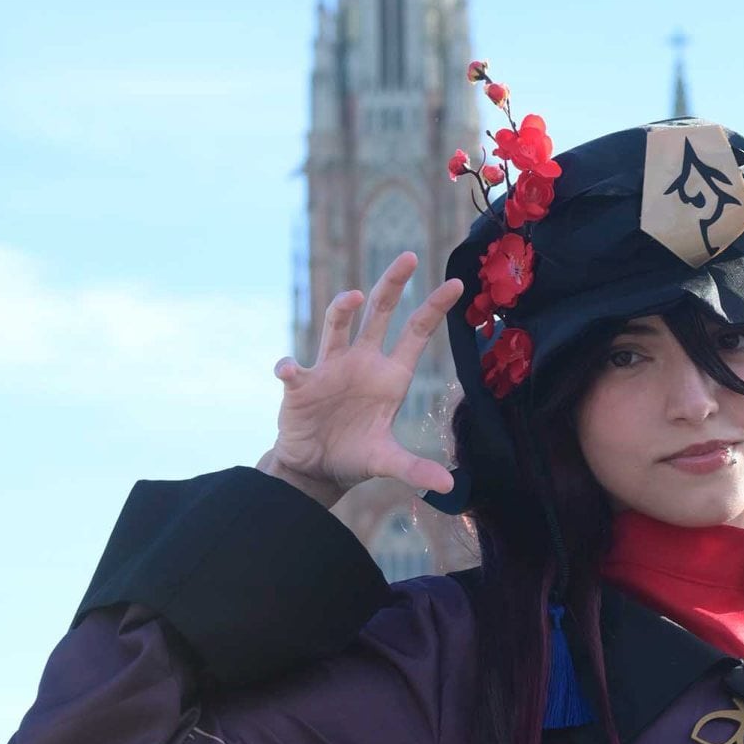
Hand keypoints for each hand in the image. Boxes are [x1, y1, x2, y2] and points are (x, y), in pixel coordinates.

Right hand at [262, 255, 463, 505]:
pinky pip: (294, 370)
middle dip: (393, 284)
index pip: (416, 333)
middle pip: (379, 313)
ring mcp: (331, 369)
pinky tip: (288, 370)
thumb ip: (415, 468)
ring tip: (353, 298)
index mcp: (391, 376)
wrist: (316, 469)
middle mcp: (363, 363)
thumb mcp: (387, 462)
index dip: (435, 308)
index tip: (455, 283)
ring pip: (337, 327)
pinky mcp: (301, 385)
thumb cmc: (356, 457)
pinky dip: (289, 367)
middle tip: (408, 257)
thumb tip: (448, 487)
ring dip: (343, 309)